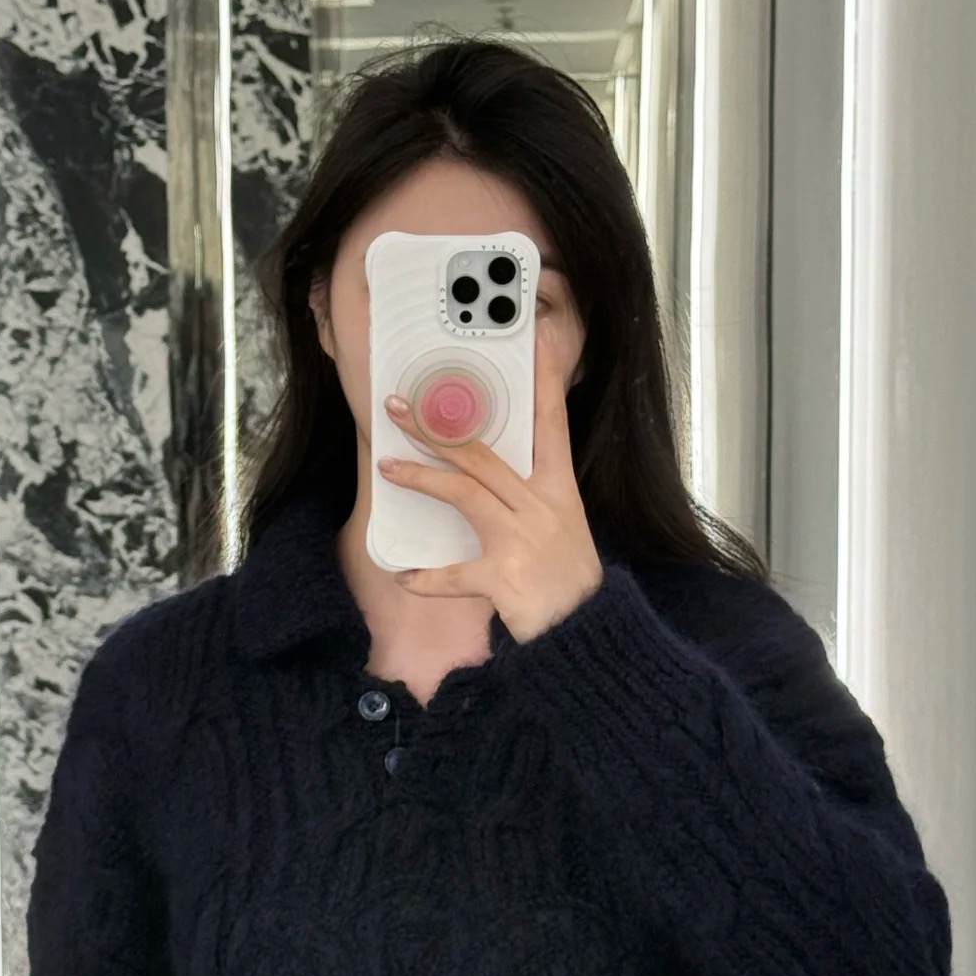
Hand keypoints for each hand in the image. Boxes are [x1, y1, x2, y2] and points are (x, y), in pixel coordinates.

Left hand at [376, 318, 603, 642]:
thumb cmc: (569, 580)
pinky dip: (428, 578)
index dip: (540, 381)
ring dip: (423, 477)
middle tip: (399, 408)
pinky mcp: (505, 580)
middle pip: (483, 454)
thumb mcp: (564, 526)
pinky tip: (405, 576)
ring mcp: (524, 541)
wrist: (588, 634)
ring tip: (387, 468)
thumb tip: (490, 472)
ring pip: (466, 494)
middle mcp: (542, 507)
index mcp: (559, 489)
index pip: (551, 423)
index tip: (527, 340)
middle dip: (437, 428)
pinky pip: (456, 574)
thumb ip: (531, 497)